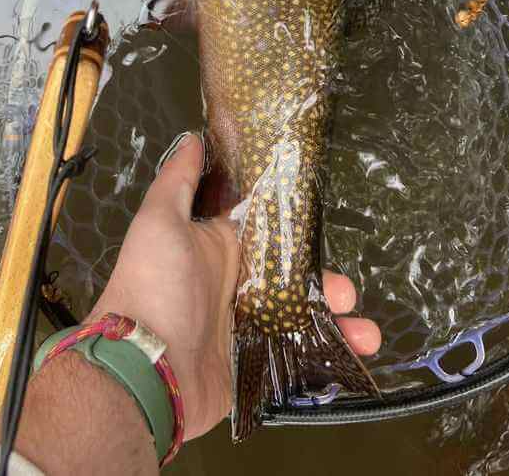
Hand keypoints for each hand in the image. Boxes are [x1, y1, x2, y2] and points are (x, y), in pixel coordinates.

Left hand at [88, 133, 380, 441]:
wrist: (143, 370)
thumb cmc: (153, 286)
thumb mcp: (160, 222)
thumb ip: (179, 181)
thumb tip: (193, 139)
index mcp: (220, 249)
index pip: (270, 235)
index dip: (300, 233)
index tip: (329, 230)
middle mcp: (234, 286)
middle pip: (294, 279)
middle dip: (327, 284)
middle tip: (347, 292)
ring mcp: (244, 328)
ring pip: (302, 319)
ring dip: (337, 323)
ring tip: (365, 333)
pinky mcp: (251, 366)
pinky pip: (296, 360)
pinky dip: (327, 360)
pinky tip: (354, 357)